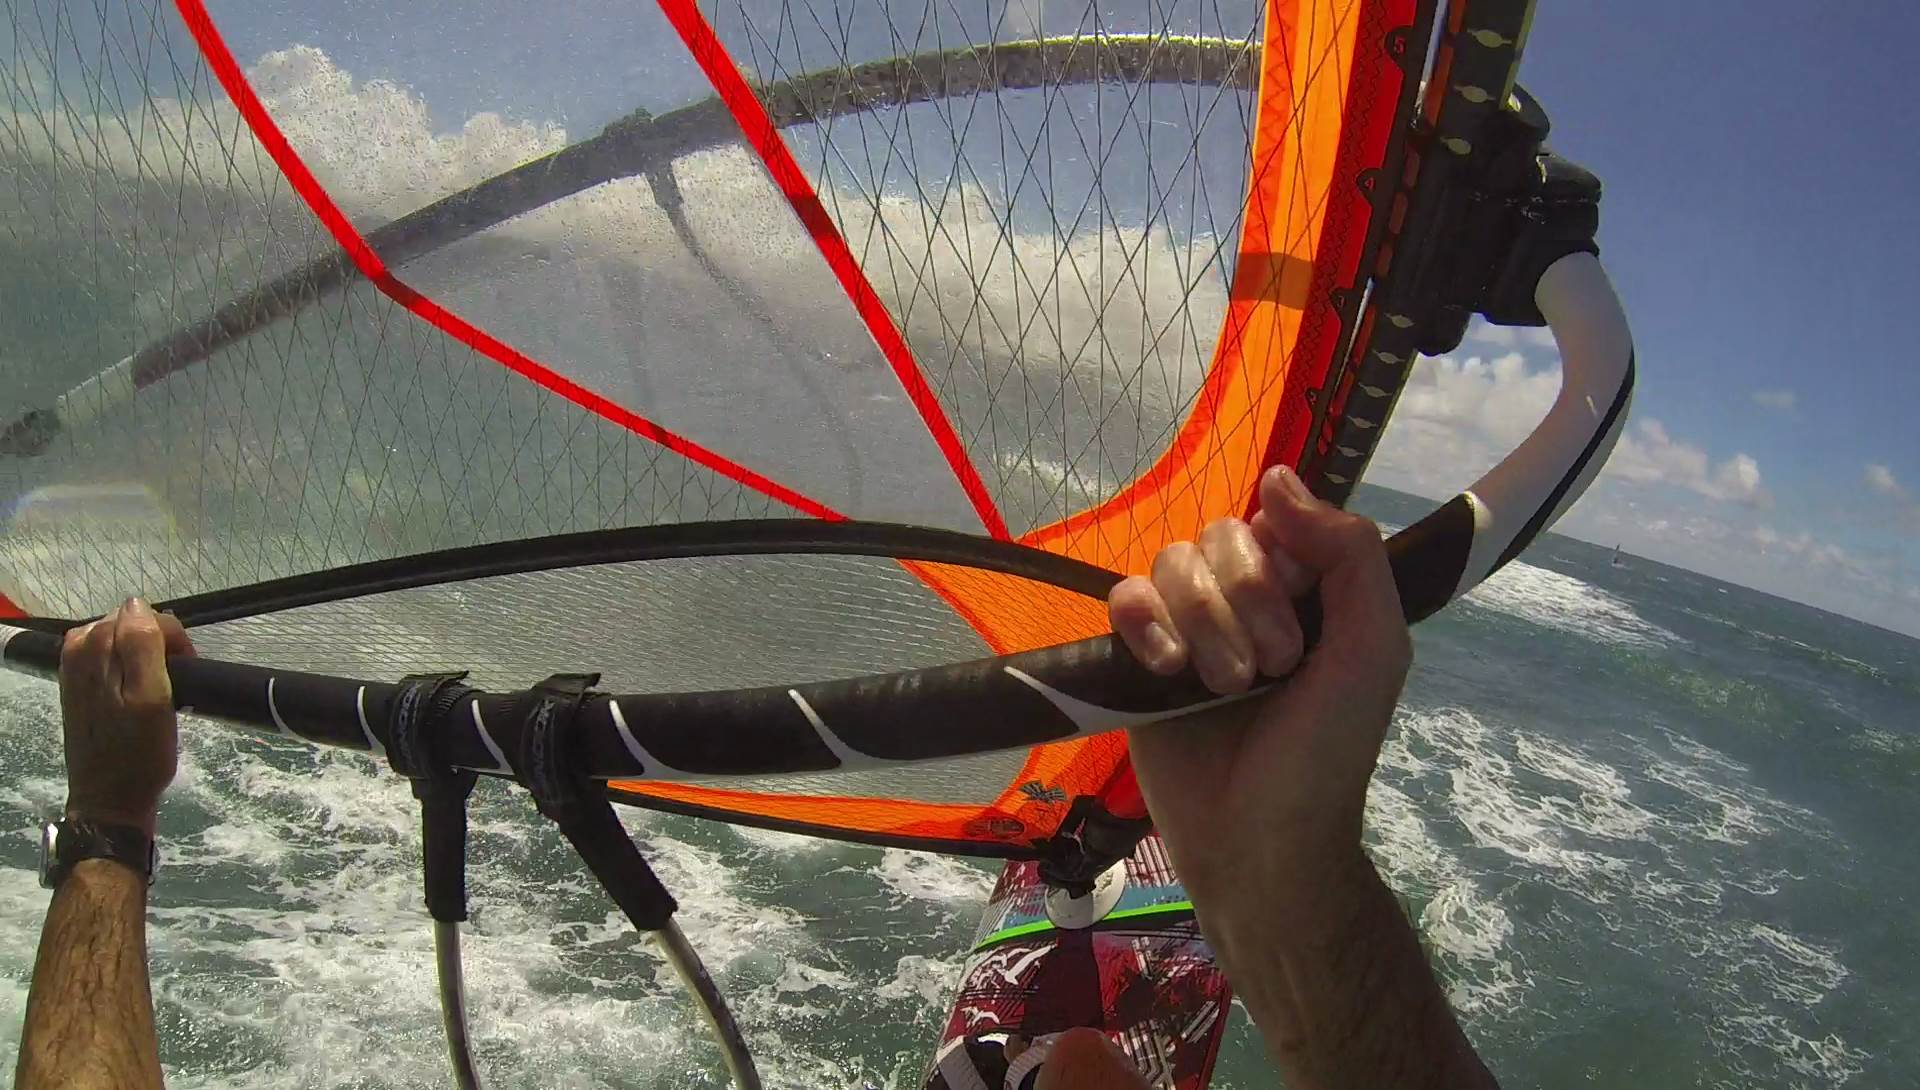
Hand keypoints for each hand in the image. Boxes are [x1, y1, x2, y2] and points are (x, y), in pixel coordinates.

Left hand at [59, 598, 195, 836]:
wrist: (111, 799)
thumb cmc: (139, 753)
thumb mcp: (151, 698)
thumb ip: (142, 645)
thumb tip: (138, 605)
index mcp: (92, 647)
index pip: (145, 614)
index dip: (173, 640)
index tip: (185, 673)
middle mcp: (77, 650)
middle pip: (132, 624)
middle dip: (159, 647)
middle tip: (173, 688)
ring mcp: (75, 668)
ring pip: (123, 640)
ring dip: (146, 659)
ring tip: (159, 693)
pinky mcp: (79, 685)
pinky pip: (112, 658)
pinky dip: (132, 670)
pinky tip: (140, 696)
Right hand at [1107, 465, 1409, 919]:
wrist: (1259, 841)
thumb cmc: (1325, 752)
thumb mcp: (1372, 650)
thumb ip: (1349, 554)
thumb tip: (1276, 477)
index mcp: (1303, 590)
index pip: (1273, 522)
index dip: (1280, 568)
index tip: (1302, 633)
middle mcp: (1242, 598)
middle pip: (1218, 538)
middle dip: (1243, 605)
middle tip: (1267, 673)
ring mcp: (1185, 626)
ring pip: (1170, 564)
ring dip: (1200, 625)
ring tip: (1220, 688)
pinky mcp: (1133, 658)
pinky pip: (1122, 598)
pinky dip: (1143, 626)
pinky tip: (1165, 671)